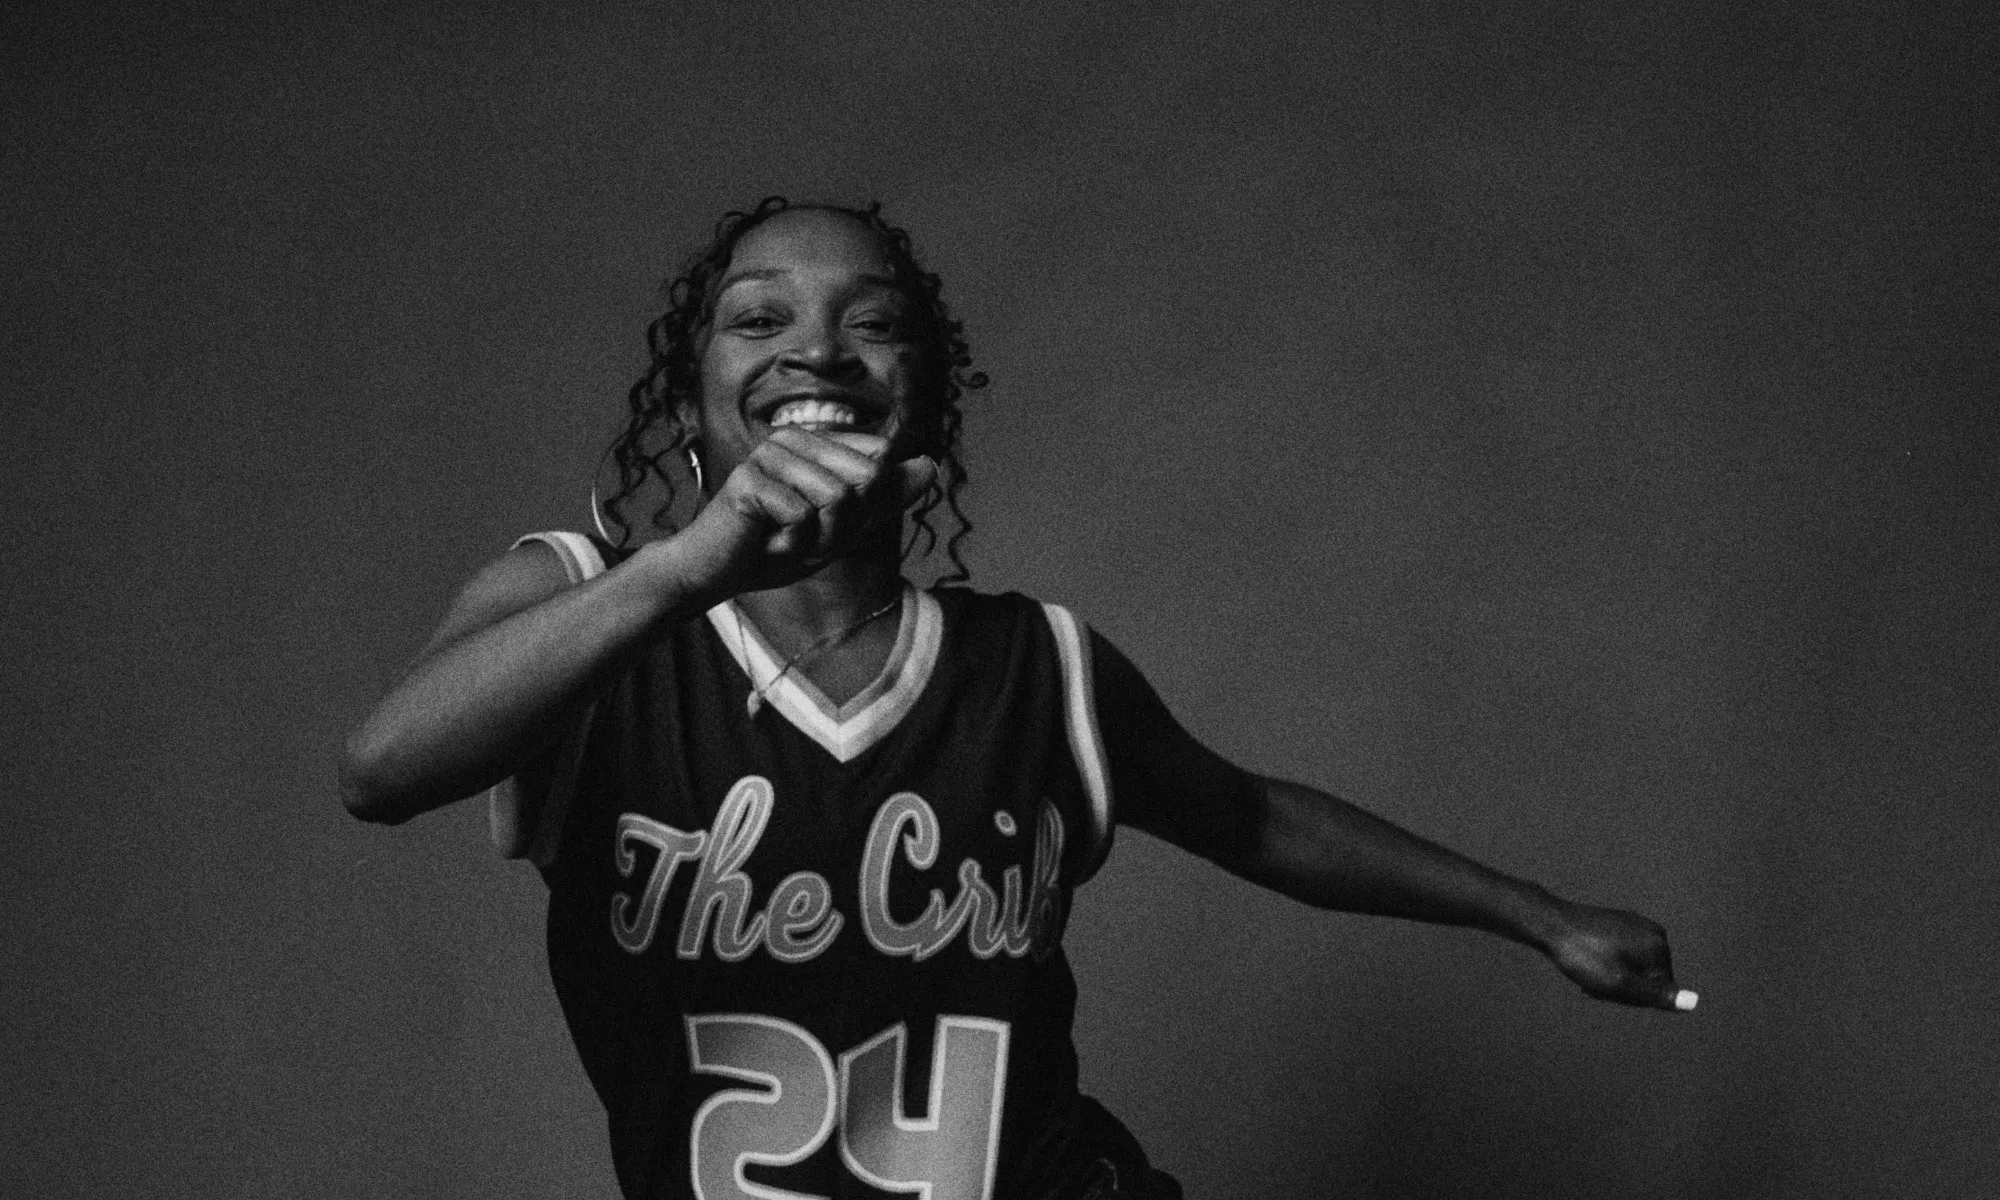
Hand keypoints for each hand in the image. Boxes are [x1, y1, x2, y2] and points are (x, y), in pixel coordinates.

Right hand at [667, 428, 936, 600]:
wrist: (717, 574)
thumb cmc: (776, 546)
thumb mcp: (843, 525)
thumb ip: (886, 496)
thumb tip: (932, 465)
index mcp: (817, 442)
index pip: (879, 467)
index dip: (864, 511)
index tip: (825, 524)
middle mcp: (794, 438)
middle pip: (865, 480)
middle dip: (845, 526)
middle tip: (805, 537)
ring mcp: (768, 455)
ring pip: (838, 499)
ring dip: (819, 538)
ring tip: (786, 540)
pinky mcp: (749, 480)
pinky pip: (804, 517)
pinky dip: (793, 544)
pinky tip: (766, 544)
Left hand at [1544, 901, 1696, 1011]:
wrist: (1550, 923)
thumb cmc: (1583, 956)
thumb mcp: (1619, 983)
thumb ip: (1656, 996)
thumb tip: (1694, 1002)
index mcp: (1659, 945)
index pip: (1659, 992)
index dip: (1631, 998)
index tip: (1606, 989)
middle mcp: (1654, 932)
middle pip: (1647, 978)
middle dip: (1623, 987)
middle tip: (1594, 984)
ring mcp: (1636, 925)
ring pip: (1633, 968)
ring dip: (1613, 978)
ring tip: (1589, 973)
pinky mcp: (1620, 923)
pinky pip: (1623, 955)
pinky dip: (1608, 964)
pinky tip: (1588, 961)